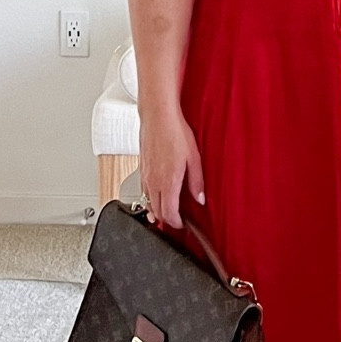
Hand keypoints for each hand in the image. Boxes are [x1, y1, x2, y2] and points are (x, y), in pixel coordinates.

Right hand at [138, 106, 205, 227]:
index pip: (169, 213)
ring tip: (167, 213)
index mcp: (167, 182)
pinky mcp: (140, 168)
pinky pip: (143, 191)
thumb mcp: (194, 158)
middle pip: (157, 211)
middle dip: (167, 220)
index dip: (176, 223)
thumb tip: (200, 198)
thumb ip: (197, 182)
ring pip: (147, 203)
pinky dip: (149, 199)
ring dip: (157, 210)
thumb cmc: (175, 133)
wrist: (157, 117)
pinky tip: (155, 196)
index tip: (182, 225)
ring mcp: (144, 176)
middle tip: (177, 221)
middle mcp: (153, 182)